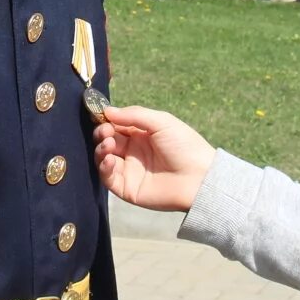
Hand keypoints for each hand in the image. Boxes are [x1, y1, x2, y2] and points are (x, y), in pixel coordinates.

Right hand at [94, 105, 214, 212]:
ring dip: (101, 149)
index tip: (100, 115)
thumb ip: (134, 115)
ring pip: (103, 158)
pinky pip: (108, 178)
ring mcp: (129, 170)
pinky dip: (103, 167)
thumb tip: (107, 111)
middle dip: (102, 133)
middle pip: (107, 140)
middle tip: (105, 131)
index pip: (116, 126)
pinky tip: (109, 159)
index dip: (106, 121)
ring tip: (108, 144)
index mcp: (141, 135)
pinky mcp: (127, 188)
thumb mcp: (161, 122)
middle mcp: (133, 152)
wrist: (199, 178)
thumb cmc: (184, 146)